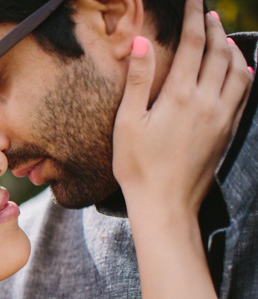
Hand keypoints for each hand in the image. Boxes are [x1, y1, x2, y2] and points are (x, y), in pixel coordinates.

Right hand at [113, 0, 251, 222]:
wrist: (165, 204)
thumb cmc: (138, 167)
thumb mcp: (127, 123)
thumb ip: (137, 80)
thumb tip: (139, 42)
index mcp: (179, 95)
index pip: (193, 43)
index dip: (194, 16)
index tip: (193, 0)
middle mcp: (207, 101)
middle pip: (219, 52)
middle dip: (215, 28)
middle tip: (208, 13)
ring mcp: (222, 117)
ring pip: (238, 70)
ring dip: (232, 48)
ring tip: (224, 38)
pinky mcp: (228, 132)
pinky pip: (244, 93)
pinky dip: (245, 74)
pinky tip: (241, 71)